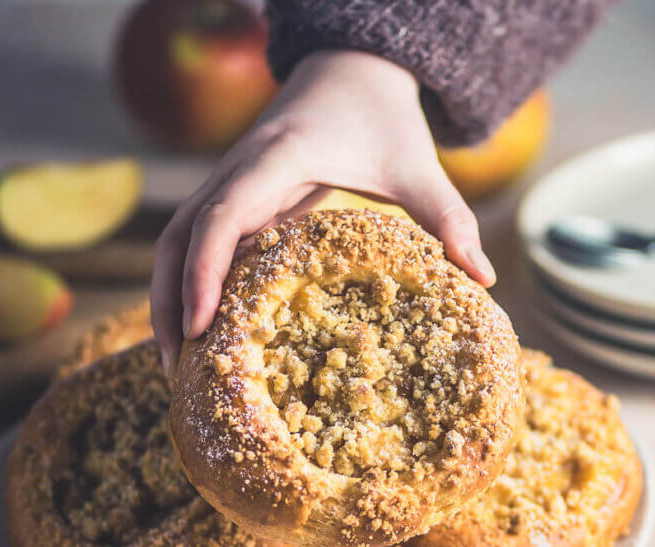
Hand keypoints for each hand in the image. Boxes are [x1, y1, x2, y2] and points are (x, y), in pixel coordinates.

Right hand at [151, 49, 495, 374]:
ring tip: (177, 367)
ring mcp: (230, 184)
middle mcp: (239, 172)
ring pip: (177, 242)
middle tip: (177, 371)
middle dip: (171, 303)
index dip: (204, 274)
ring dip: (169, 299)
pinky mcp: (235, 199)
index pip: (222, 218)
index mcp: (278, 161)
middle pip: (179, 239)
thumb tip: (485, 278)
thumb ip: (449, 219)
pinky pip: (195, 244)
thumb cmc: (383, 119)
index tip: (200, 328)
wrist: (351, 67)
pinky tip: (201, 334)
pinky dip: (188, 286)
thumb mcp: (419, 167)